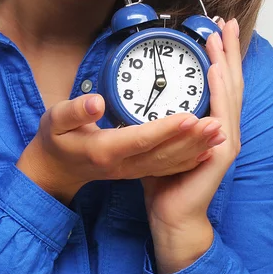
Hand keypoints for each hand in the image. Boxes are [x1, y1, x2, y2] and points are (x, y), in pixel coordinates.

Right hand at [15, 93, 223, 205]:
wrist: (53, 171)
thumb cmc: (54, 140)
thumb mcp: (55, 120)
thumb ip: (75, 111)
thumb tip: (96, 102)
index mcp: (104, 150)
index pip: (140, 139)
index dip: (166, 129)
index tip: (189, 116)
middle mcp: (121, 164)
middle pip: (162, 154)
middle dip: (191, 140)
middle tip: (216, 123)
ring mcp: (130, 170)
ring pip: (168, 163)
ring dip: (195, 149)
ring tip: (219, 132)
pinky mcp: (135, 170)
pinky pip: (166, 168)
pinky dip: (188, 159)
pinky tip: (205, 149)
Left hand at [140, 18, 242, 270]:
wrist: (171, 214)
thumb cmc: (166, 177)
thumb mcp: (162, 137)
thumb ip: (162, 115)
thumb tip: (146, 92)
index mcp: (211, 123)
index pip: (220, 82)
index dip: (221, 55)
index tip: (217, 31)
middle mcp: (223, 128)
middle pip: (230, 80)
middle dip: (229, 50)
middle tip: (226, 22)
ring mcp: (224, 139)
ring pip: (229, 92)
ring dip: (225, 62)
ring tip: (220, 38)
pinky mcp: (220, 152)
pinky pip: (222, 115)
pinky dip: (220, 91)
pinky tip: (216, 71)